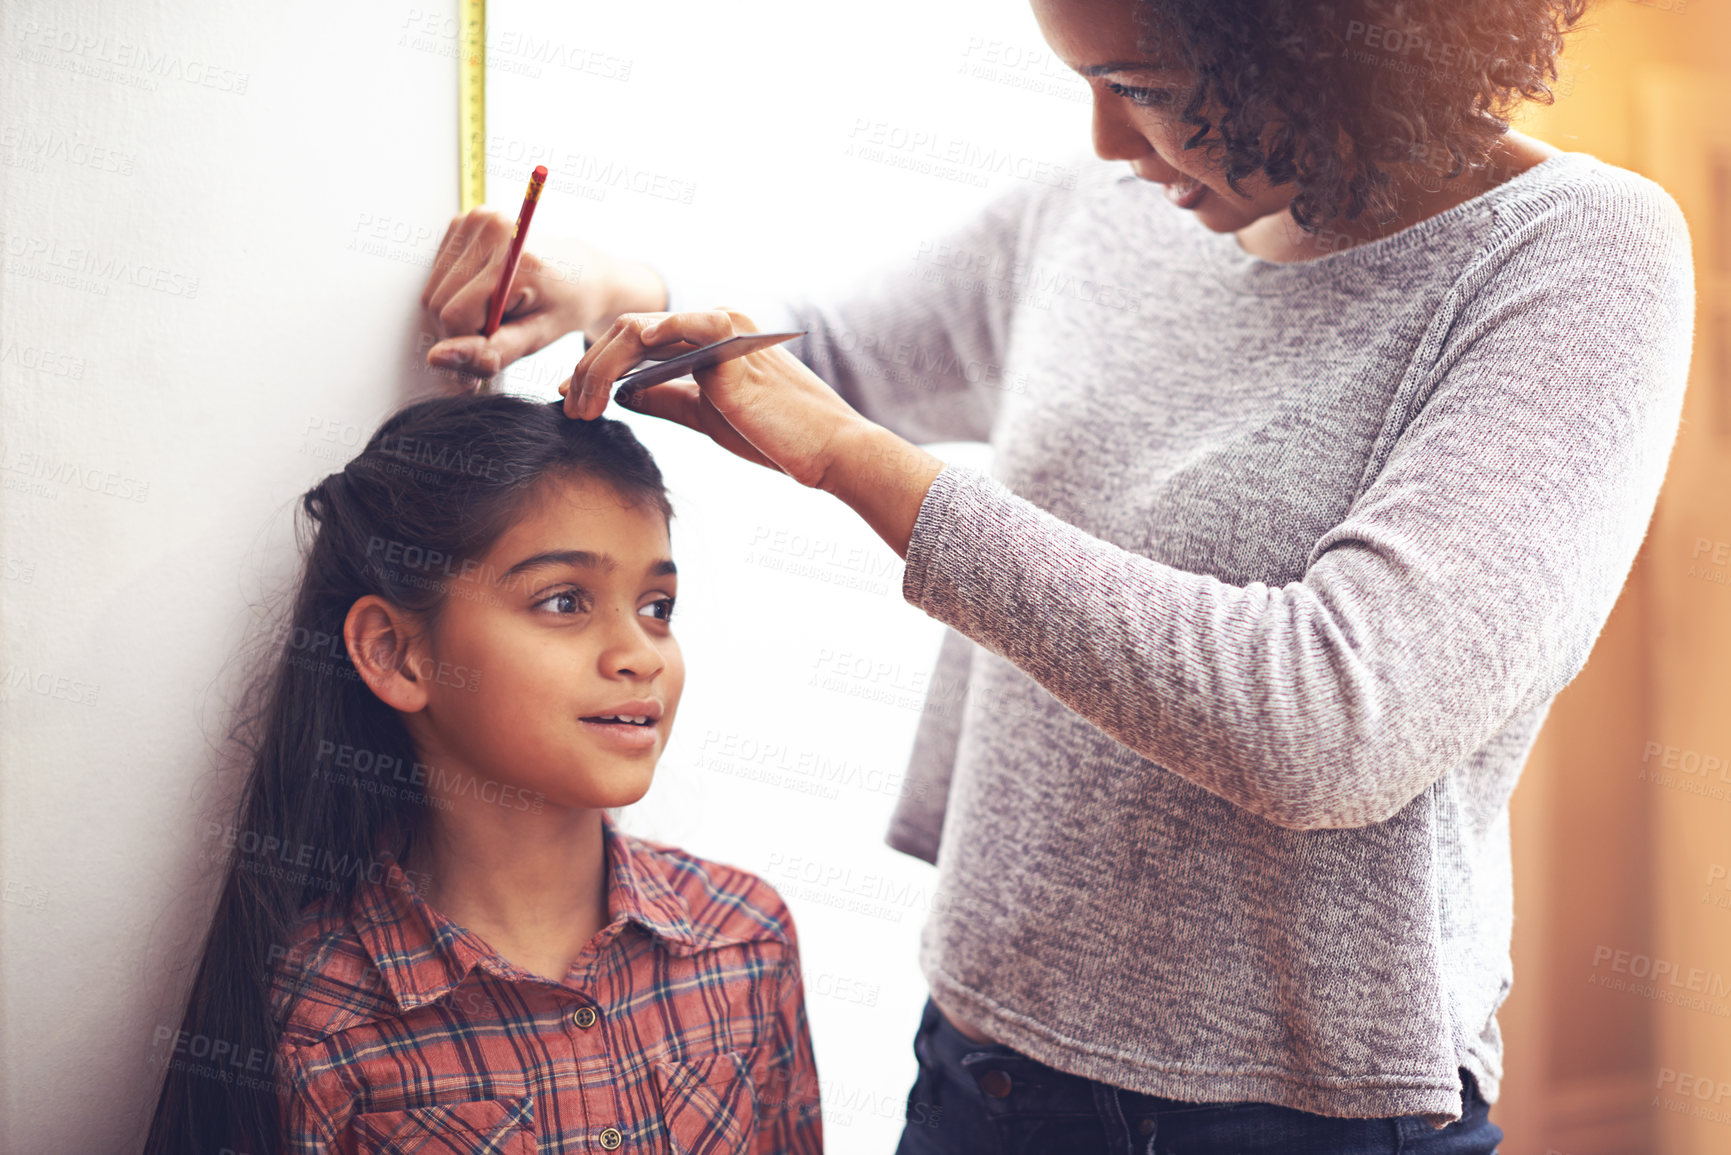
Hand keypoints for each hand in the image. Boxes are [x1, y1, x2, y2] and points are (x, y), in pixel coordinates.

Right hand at [417, 207, 661, 382]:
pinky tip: (484, 296)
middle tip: (496, 334)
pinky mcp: (463, 221)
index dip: (466, 345)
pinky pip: (437, 276)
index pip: (455, 316)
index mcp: (516, 259)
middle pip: (437, 304)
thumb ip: (488, 352)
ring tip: (494, 315)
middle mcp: (491, 228)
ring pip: (432, 292)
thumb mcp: (537, 338)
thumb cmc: (564, 307)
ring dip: (456, 315)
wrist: (581, 271)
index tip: (490, 354)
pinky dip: (454, 294)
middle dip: (460, 331)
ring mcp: (474, 219)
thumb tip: (436, 358)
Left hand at [559, 309, 873, 490]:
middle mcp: (713, 320)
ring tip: (579, 408)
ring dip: (594, 368)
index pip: (642, 339)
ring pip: (632, 330)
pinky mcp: (719, 338)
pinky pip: (652, 337)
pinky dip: (618, 362)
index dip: (599, 367)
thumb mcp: (705, 415)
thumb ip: (665, 399)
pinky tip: (603, 393)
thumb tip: (623, 394)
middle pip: (629, 330)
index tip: (572, 398)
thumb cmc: (775, 436)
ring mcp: (717, 324)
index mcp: (713, 335)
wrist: (825, 449)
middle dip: (588, 368)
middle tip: (568, 407)